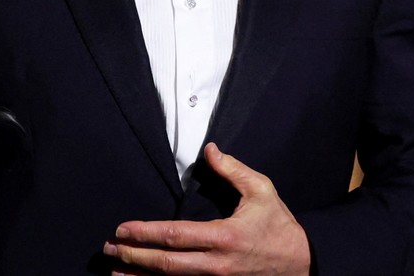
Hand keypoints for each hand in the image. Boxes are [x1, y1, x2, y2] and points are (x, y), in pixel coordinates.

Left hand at [103, 143, 310, 274]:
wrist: (304, 263)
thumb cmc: (280, 226)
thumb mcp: (262, 190)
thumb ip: (233, 170)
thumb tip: (210, 150)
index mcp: (224, 236)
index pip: (176, 235)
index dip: (146, 233)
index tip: (123, 228)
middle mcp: (216, 264)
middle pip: (166, 264)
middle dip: (133, 256)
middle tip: (109, 248)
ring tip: (114, 272)